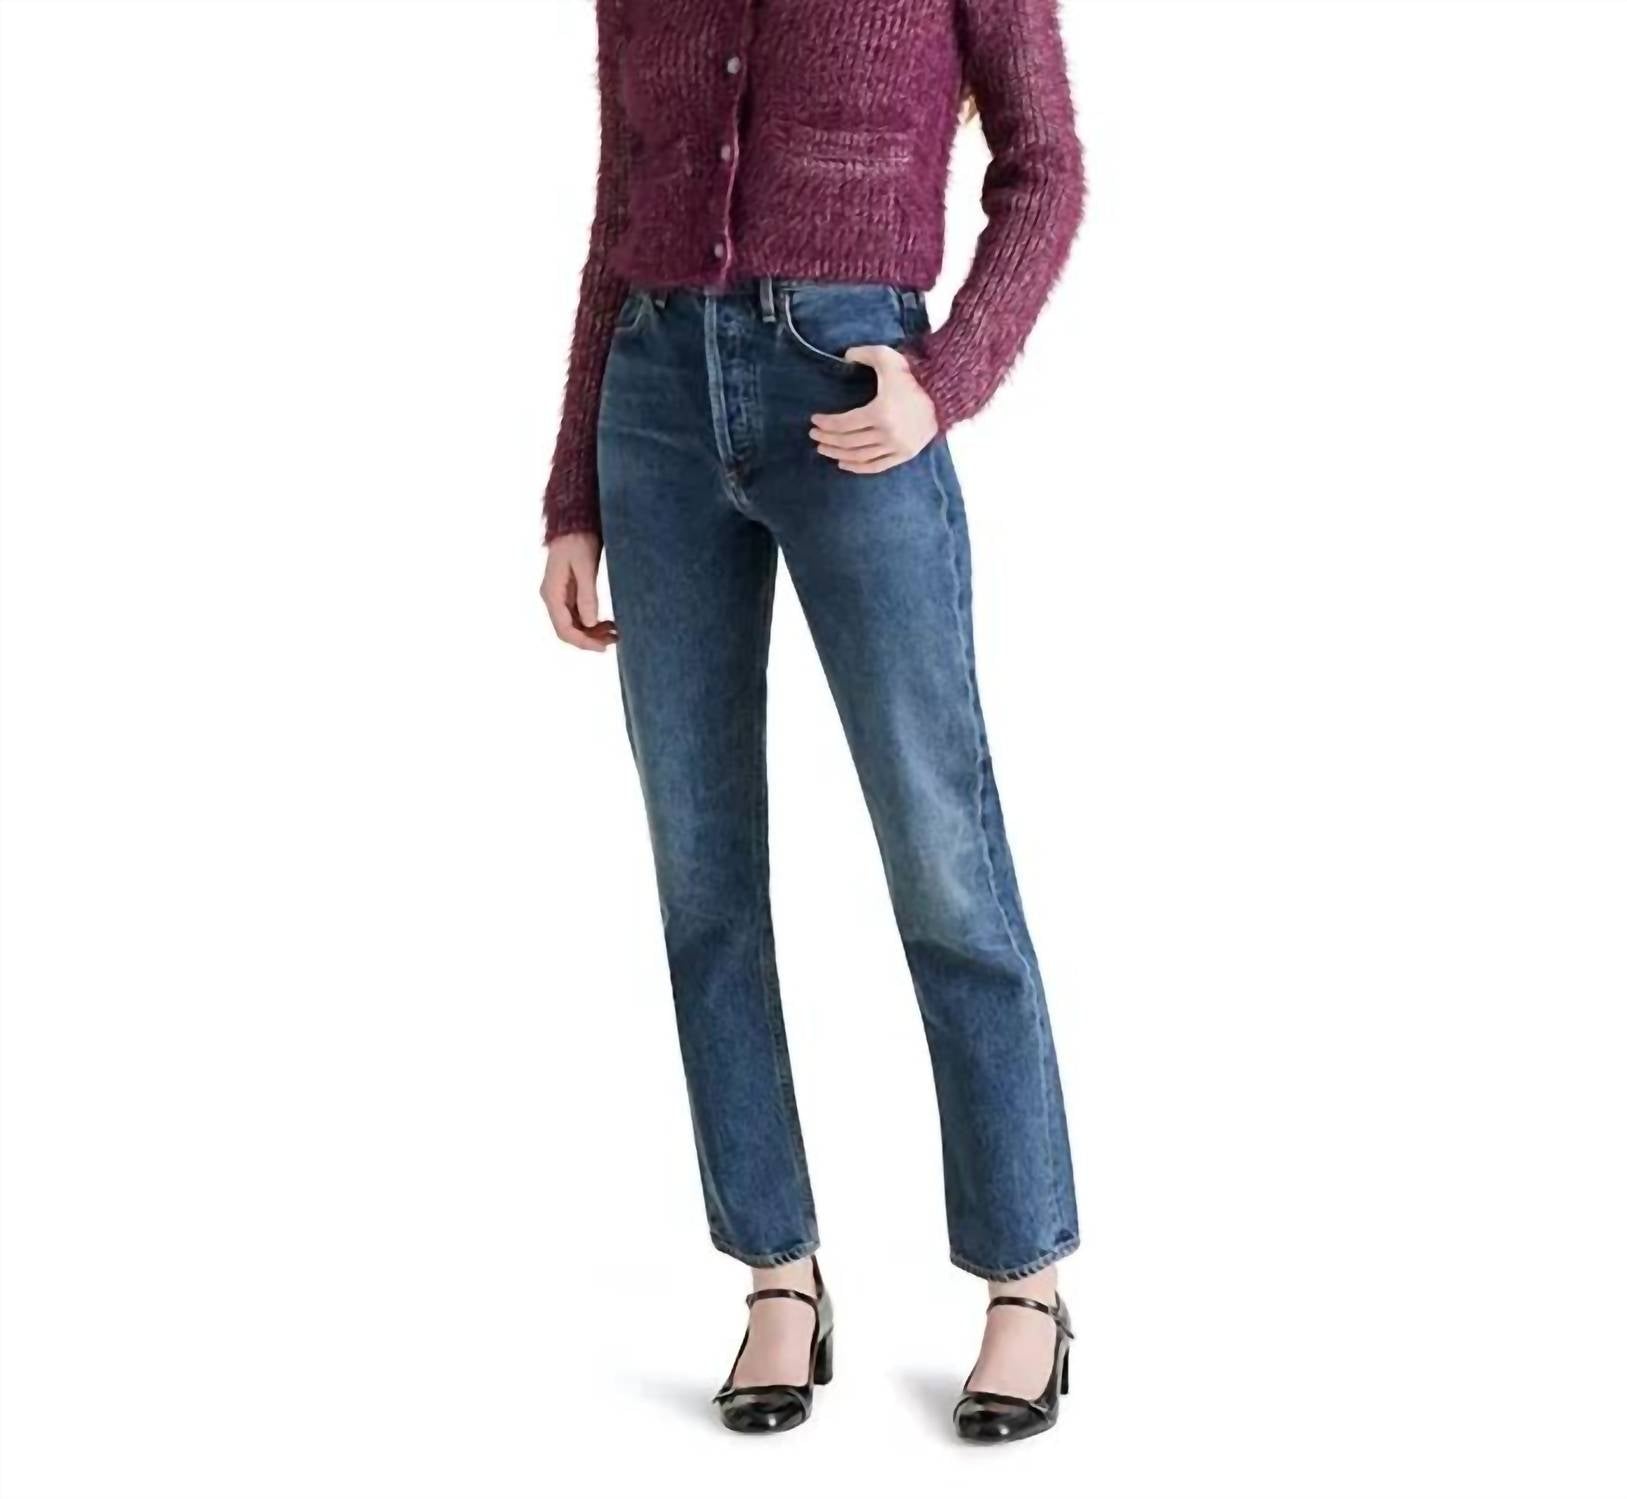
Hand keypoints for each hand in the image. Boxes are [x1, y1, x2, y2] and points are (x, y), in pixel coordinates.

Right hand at [541, 532, 617, 651]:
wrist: (573, 521)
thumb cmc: (577, 540)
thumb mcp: (585, 567)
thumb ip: (587, 595)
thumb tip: (590, 623)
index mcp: (552, 594)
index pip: (565, 629)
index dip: (584, 642)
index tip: (603, 648)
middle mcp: (553, 598)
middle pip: (569, 630)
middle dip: (590, 639)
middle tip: (615, 640)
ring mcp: (561, 596)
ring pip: (575, 624)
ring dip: (594, 632)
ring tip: (616, 633)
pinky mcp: (570, 592)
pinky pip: (580, 614)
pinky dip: (593, 622)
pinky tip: (609, 623)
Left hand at [809, 345, 939, 472]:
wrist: (945, 393)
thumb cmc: (914, 375)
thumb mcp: (888, 357)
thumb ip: (863, 353)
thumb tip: (844, 356)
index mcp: (880, 412)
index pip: (844, 423)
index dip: (826, 423)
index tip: (814, 420)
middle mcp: (887, 433)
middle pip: (849, 441)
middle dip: (828, 439)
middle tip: (814, 435)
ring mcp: (897, 446)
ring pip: (860, 456)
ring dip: (838, 454)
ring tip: (824, 449)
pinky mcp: (905, 454)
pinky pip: (877, 466)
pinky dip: (858, 467)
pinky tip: (843, 463)